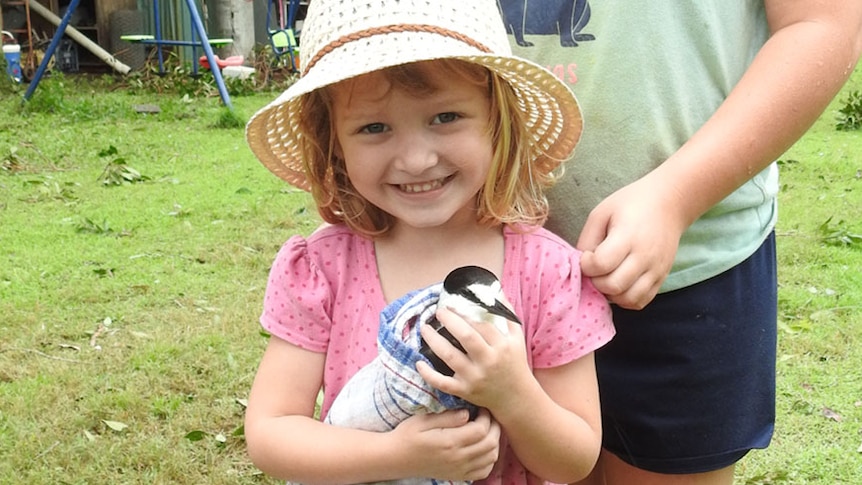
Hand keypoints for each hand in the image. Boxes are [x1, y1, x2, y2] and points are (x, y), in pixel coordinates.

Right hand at [392, 408, 500, 480]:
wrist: (396, 458)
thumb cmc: (408, 435)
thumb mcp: (423, 420)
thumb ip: (447, 417)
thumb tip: (467, 413)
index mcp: (449, 442)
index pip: (480, 430)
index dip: (486, 417)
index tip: (481, 408)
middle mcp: (457, 458)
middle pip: (490, 444)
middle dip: (495, 427)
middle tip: (488, 416)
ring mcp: (459, 469)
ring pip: (491, 458)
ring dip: (494, 442)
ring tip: (487, 429)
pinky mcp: (458, 476)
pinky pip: (484, 471)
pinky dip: (490, 459)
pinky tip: (483, 447)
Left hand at [417, 307, 530, 411]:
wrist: (516, 397)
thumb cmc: (515, 363)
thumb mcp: (517, 338)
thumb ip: (507, 315)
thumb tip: (495, 291)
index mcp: (501, 346)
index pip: (482, 324)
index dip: (465, 312)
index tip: (451, 304)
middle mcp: (488, 362)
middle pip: (466, 338)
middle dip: (450, 322)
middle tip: (438, 312)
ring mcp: (474, 378)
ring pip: (450, 357)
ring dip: (434, 341)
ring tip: (425, 329)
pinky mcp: (464, 391)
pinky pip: (443, 383)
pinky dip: (428, 374)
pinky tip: (419, 363)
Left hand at [576, 176, 688, 309]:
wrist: (669, 203)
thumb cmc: (630, 204)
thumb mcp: (602, 213)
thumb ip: (587, 239)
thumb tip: (580, 266)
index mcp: (628, 236)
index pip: (601, 264)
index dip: (586, 264)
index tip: (587, 255)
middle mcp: (645, 256)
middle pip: (613, 286)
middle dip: (595, 282)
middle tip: (594, 269)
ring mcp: (656, 269)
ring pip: (628, 299)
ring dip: (610, 294)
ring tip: (606, 277)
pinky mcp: (662, 278)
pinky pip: (641, 301)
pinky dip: (625, 299)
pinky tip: (619, 284)